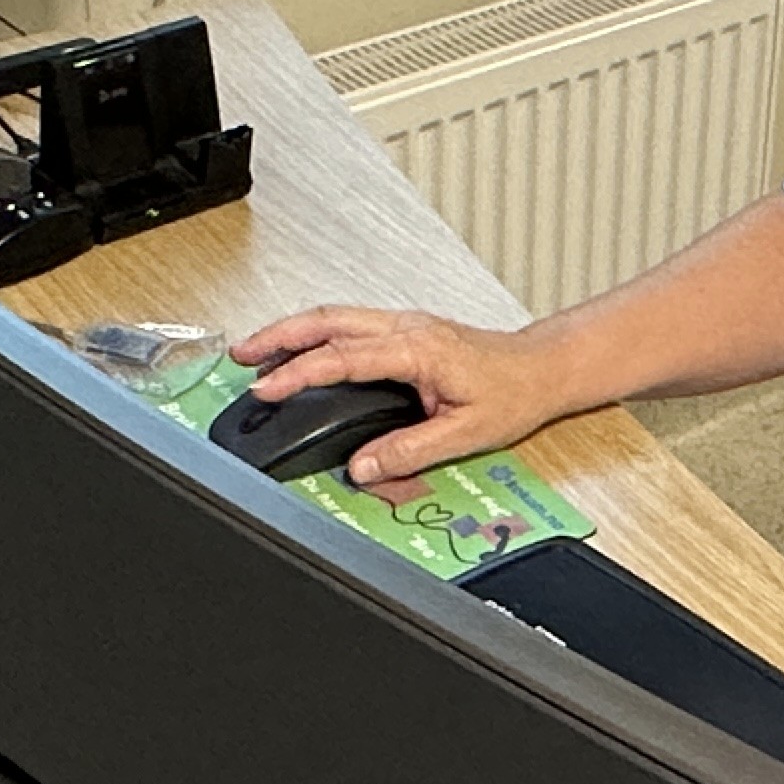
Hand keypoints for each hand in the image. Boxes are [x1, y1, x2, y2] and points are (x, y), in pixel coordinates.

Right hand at [227, 303, 580, 484]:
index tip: (267, 388)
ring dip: (293, 331)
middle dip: (279, 336)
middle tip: (241, 357)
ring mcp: (404, 324)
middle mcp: (406, 328)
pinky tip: (300, 350)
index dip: (299, 373)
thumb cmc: (513, 394)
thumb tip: (364, 467)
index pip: (344, 358)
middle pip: (328, 321)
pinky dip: (316, 334)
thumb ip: (410, 451)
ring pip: (336, 317)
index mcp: (418, 349)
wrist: (542, 369)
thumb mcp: (465, 434)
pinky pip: (350, 324)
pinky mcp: (405, 330)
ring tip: (256, 353)